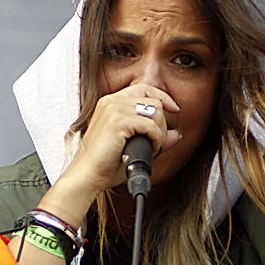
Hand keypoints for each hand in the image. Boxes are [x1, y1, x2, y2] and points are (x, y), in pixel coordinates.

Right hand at [39, 83, 182, 225]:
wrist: (87, 176)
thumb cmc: (104, 165)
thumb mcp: (134, 147)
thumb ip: (154, 137)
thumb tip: (176, 134)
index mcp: (111, 103)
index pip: (144, 89)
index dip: (163, 97)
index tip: (175, 109)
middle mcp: (111, 101)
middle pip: (153, 100)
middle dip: (162, 122)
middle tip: (157, 142)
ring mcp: (114, 109)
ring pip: (155, 111)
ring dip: (160, 132)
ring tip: (152, 147)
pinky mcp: (118, 121)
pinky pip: (151, 125)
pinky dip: (156, 139)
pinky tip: (151, 150)